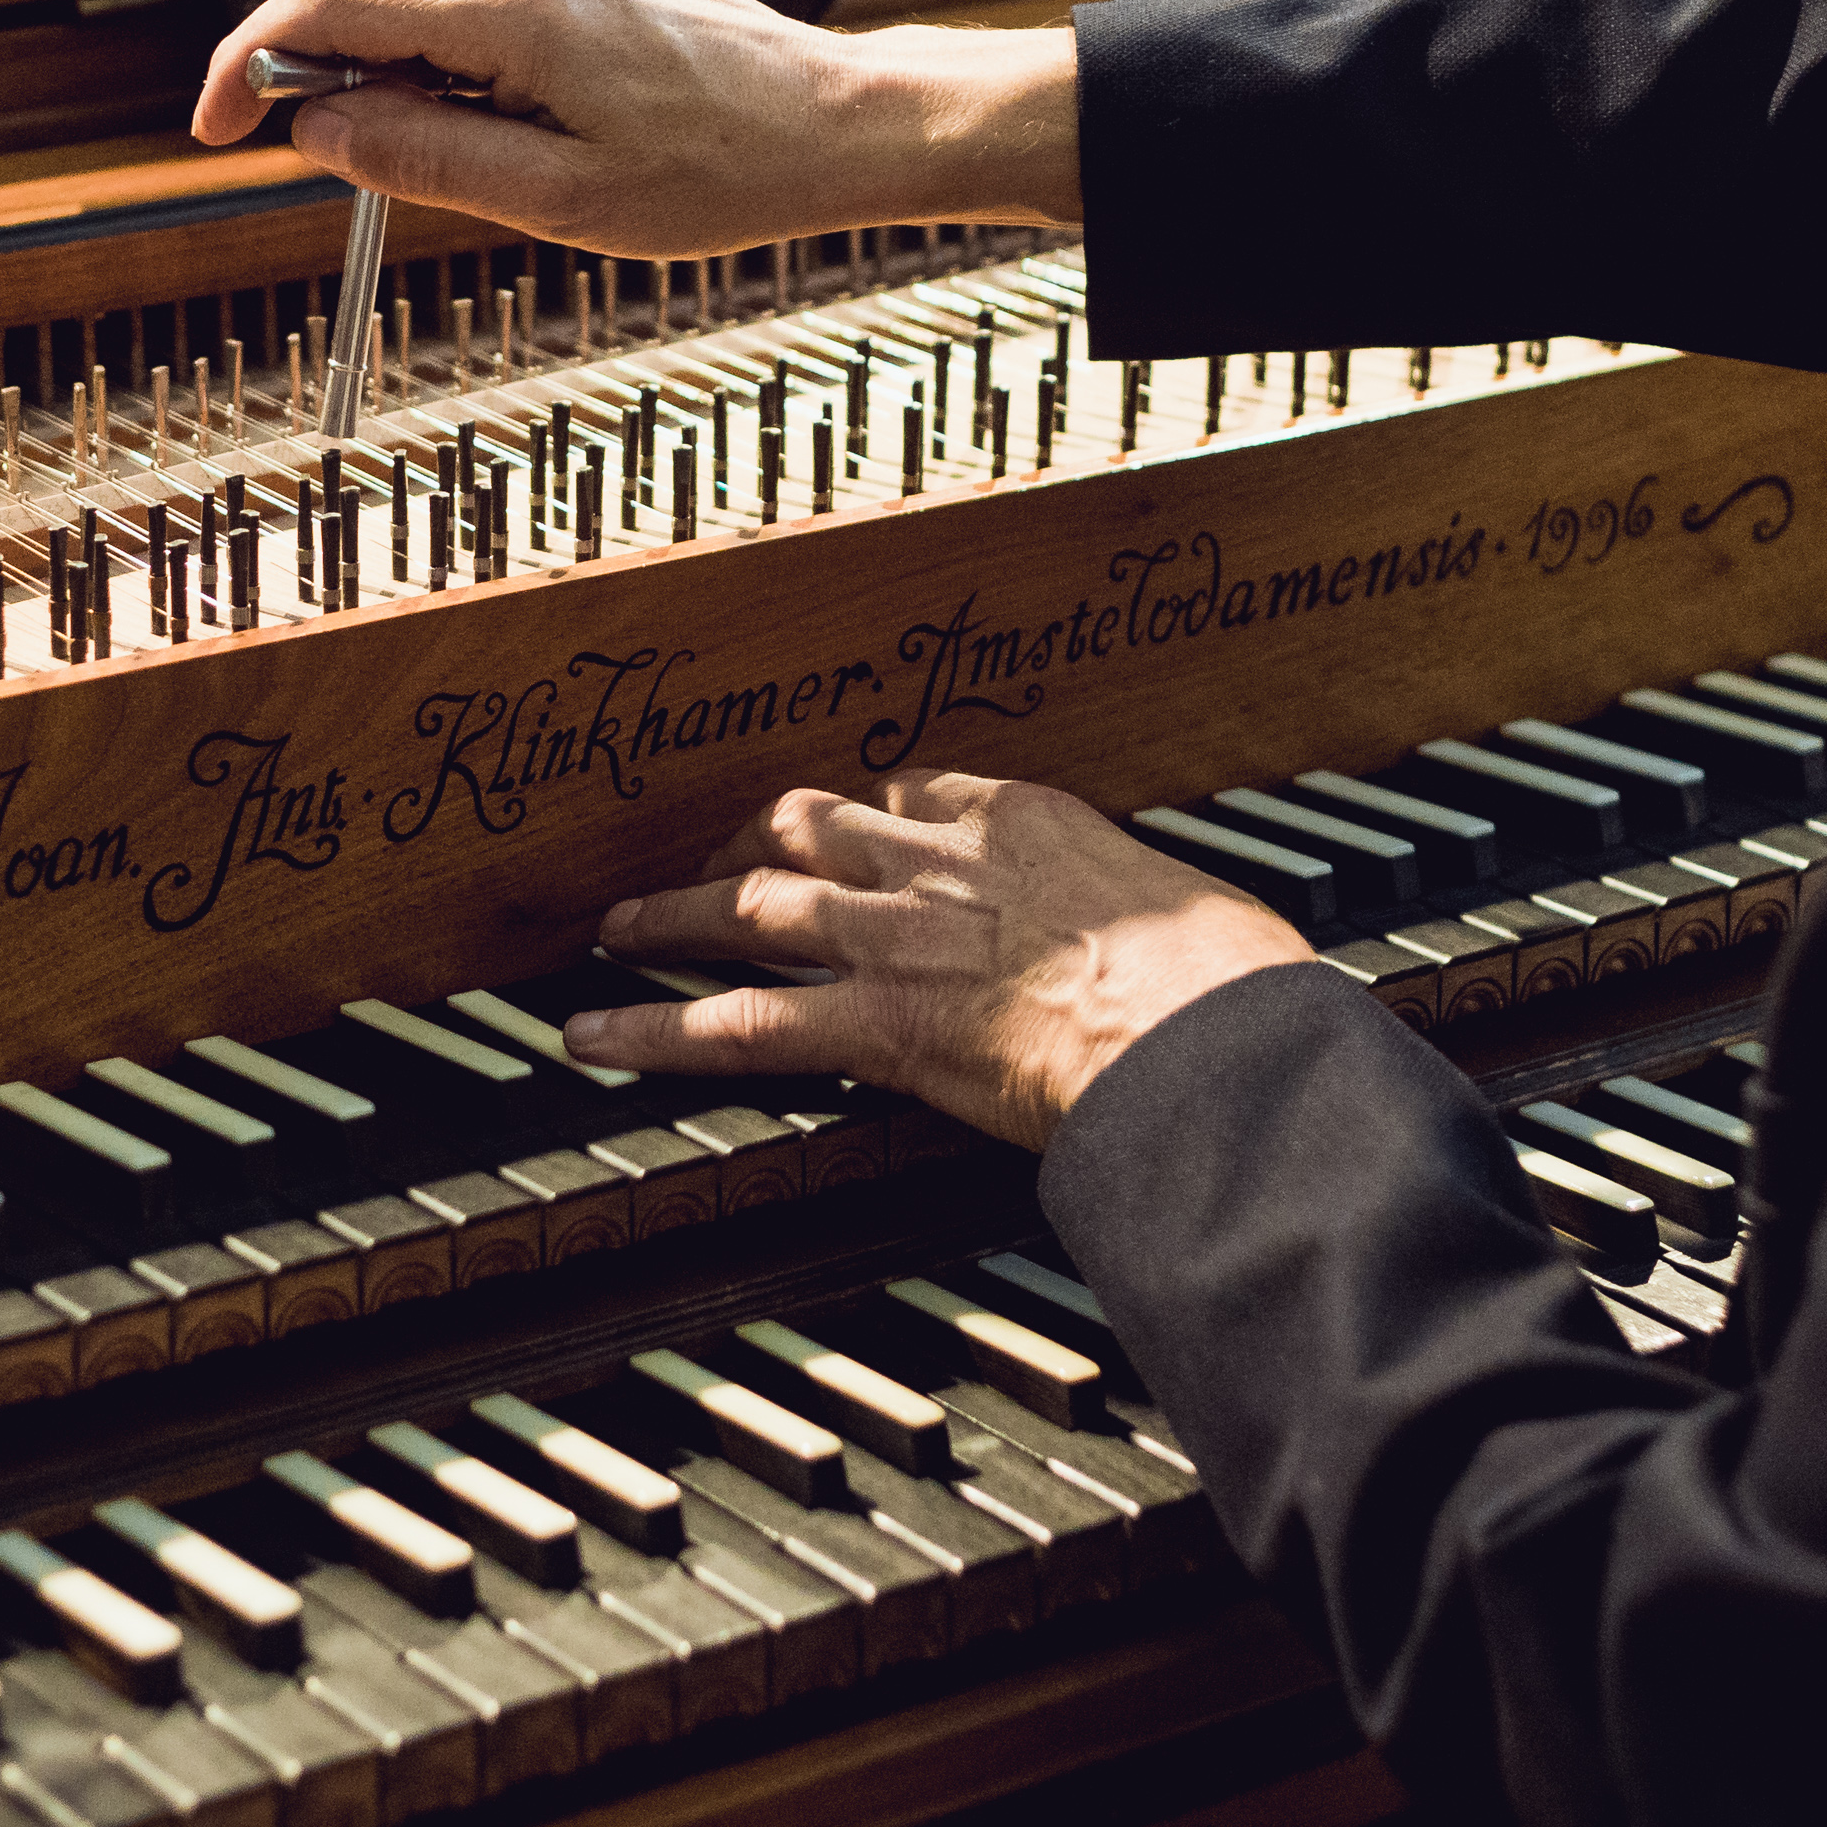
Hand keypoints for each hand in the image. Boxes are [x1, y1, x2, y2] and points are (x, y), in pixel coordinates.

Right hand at [186, 0, 1078, 257]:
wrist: (836, 121)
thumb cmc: (722, 168)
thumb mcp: (557, 199)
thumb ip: (422, 156)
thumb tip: (315, 128)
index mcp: (509, 1)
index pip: (322, 2)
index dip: (244, 64)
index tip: (209, 130)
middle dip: (325, 83)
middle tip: (364, 176)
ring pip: (409, 1)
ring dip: (396, 80)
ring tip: (492, 161)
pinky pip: (462, 2)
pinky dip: (445, 63)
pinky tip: (515, 128)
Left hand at [563, 772, 1320, 1148]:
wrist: (1207, 1030)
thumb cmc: (1227, 983)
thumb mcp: (1190, 909)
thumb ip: (1141, 915)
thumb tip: (1175, 944)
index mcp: (1025, 822)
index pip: (914, 792)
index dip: (860, 811)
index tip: (834, 821)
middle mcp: (945, 863)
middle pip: (812, 830)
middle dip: (743, 842)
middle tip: (700, 860)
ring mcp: (900, 940)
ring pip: (755, 911)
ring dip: (676, 918)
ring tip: (617, 929)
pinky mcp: (877, 1026)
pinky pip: (741, 1026)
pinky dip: (658, 1029)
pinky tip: (599, 1034)